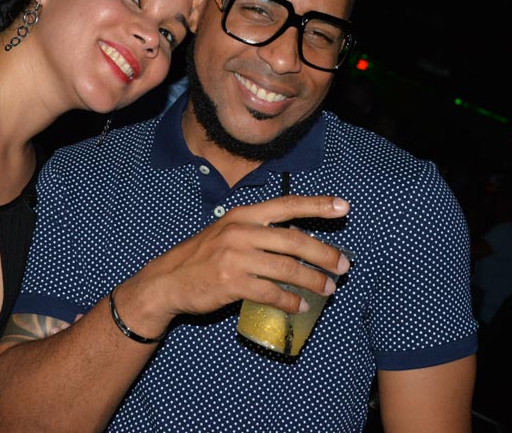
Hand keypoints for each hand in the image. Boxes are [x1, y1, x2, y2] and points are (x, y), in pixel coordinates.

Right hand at [115, 195, 350, 335]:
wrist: (167, 280)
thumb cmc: (202, 256)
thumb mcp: (228, 232)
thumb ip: (259, 233)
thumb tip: (298, 241)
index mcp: (243, 215)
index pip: (287, 205)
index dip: (317, 205)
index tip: (343, 207)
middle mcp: (241, 231)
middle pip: (295, 241)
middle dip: (325, 254)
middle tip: (344, 266)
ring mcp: (236, 257)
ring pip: (287, 269)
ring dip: (313, 281)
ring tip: (328, 289)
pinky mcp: (232, 283)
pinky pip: (271, 293)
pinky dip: (289, 301)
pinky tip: (299, 306)